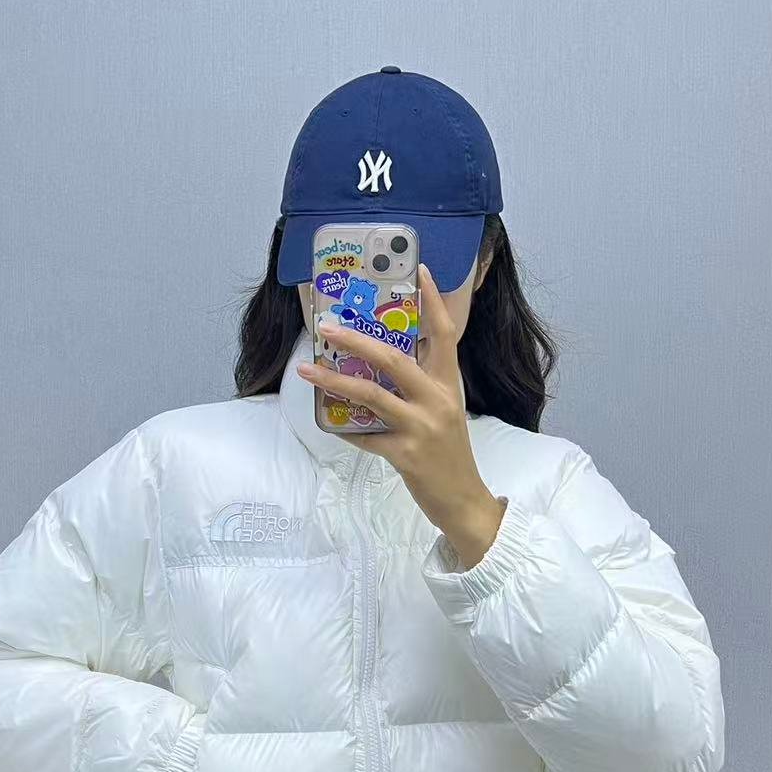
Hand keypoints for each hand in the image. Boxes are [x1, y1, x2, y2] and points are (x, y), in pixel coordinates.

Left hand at [296, 263, 505, 568]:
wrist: (464, 501)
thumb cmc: (449, 453)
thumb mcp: (444, 411)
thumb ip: (421, 387)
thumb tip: (379, 363)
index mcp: (449, 384)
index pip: (444, 334)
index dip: (433, 301)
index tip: (419, 270)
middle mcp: (438, 400)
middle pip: (395, 359)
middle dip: (357, 339)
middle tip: (327, 326)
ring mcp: (423, 427)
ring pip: (373, 395)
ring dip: (335, 380)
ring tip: (308, 370)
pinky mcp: (407, 454)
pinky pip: (366, 437)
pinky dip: (347, 431)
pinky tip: (334, 427)